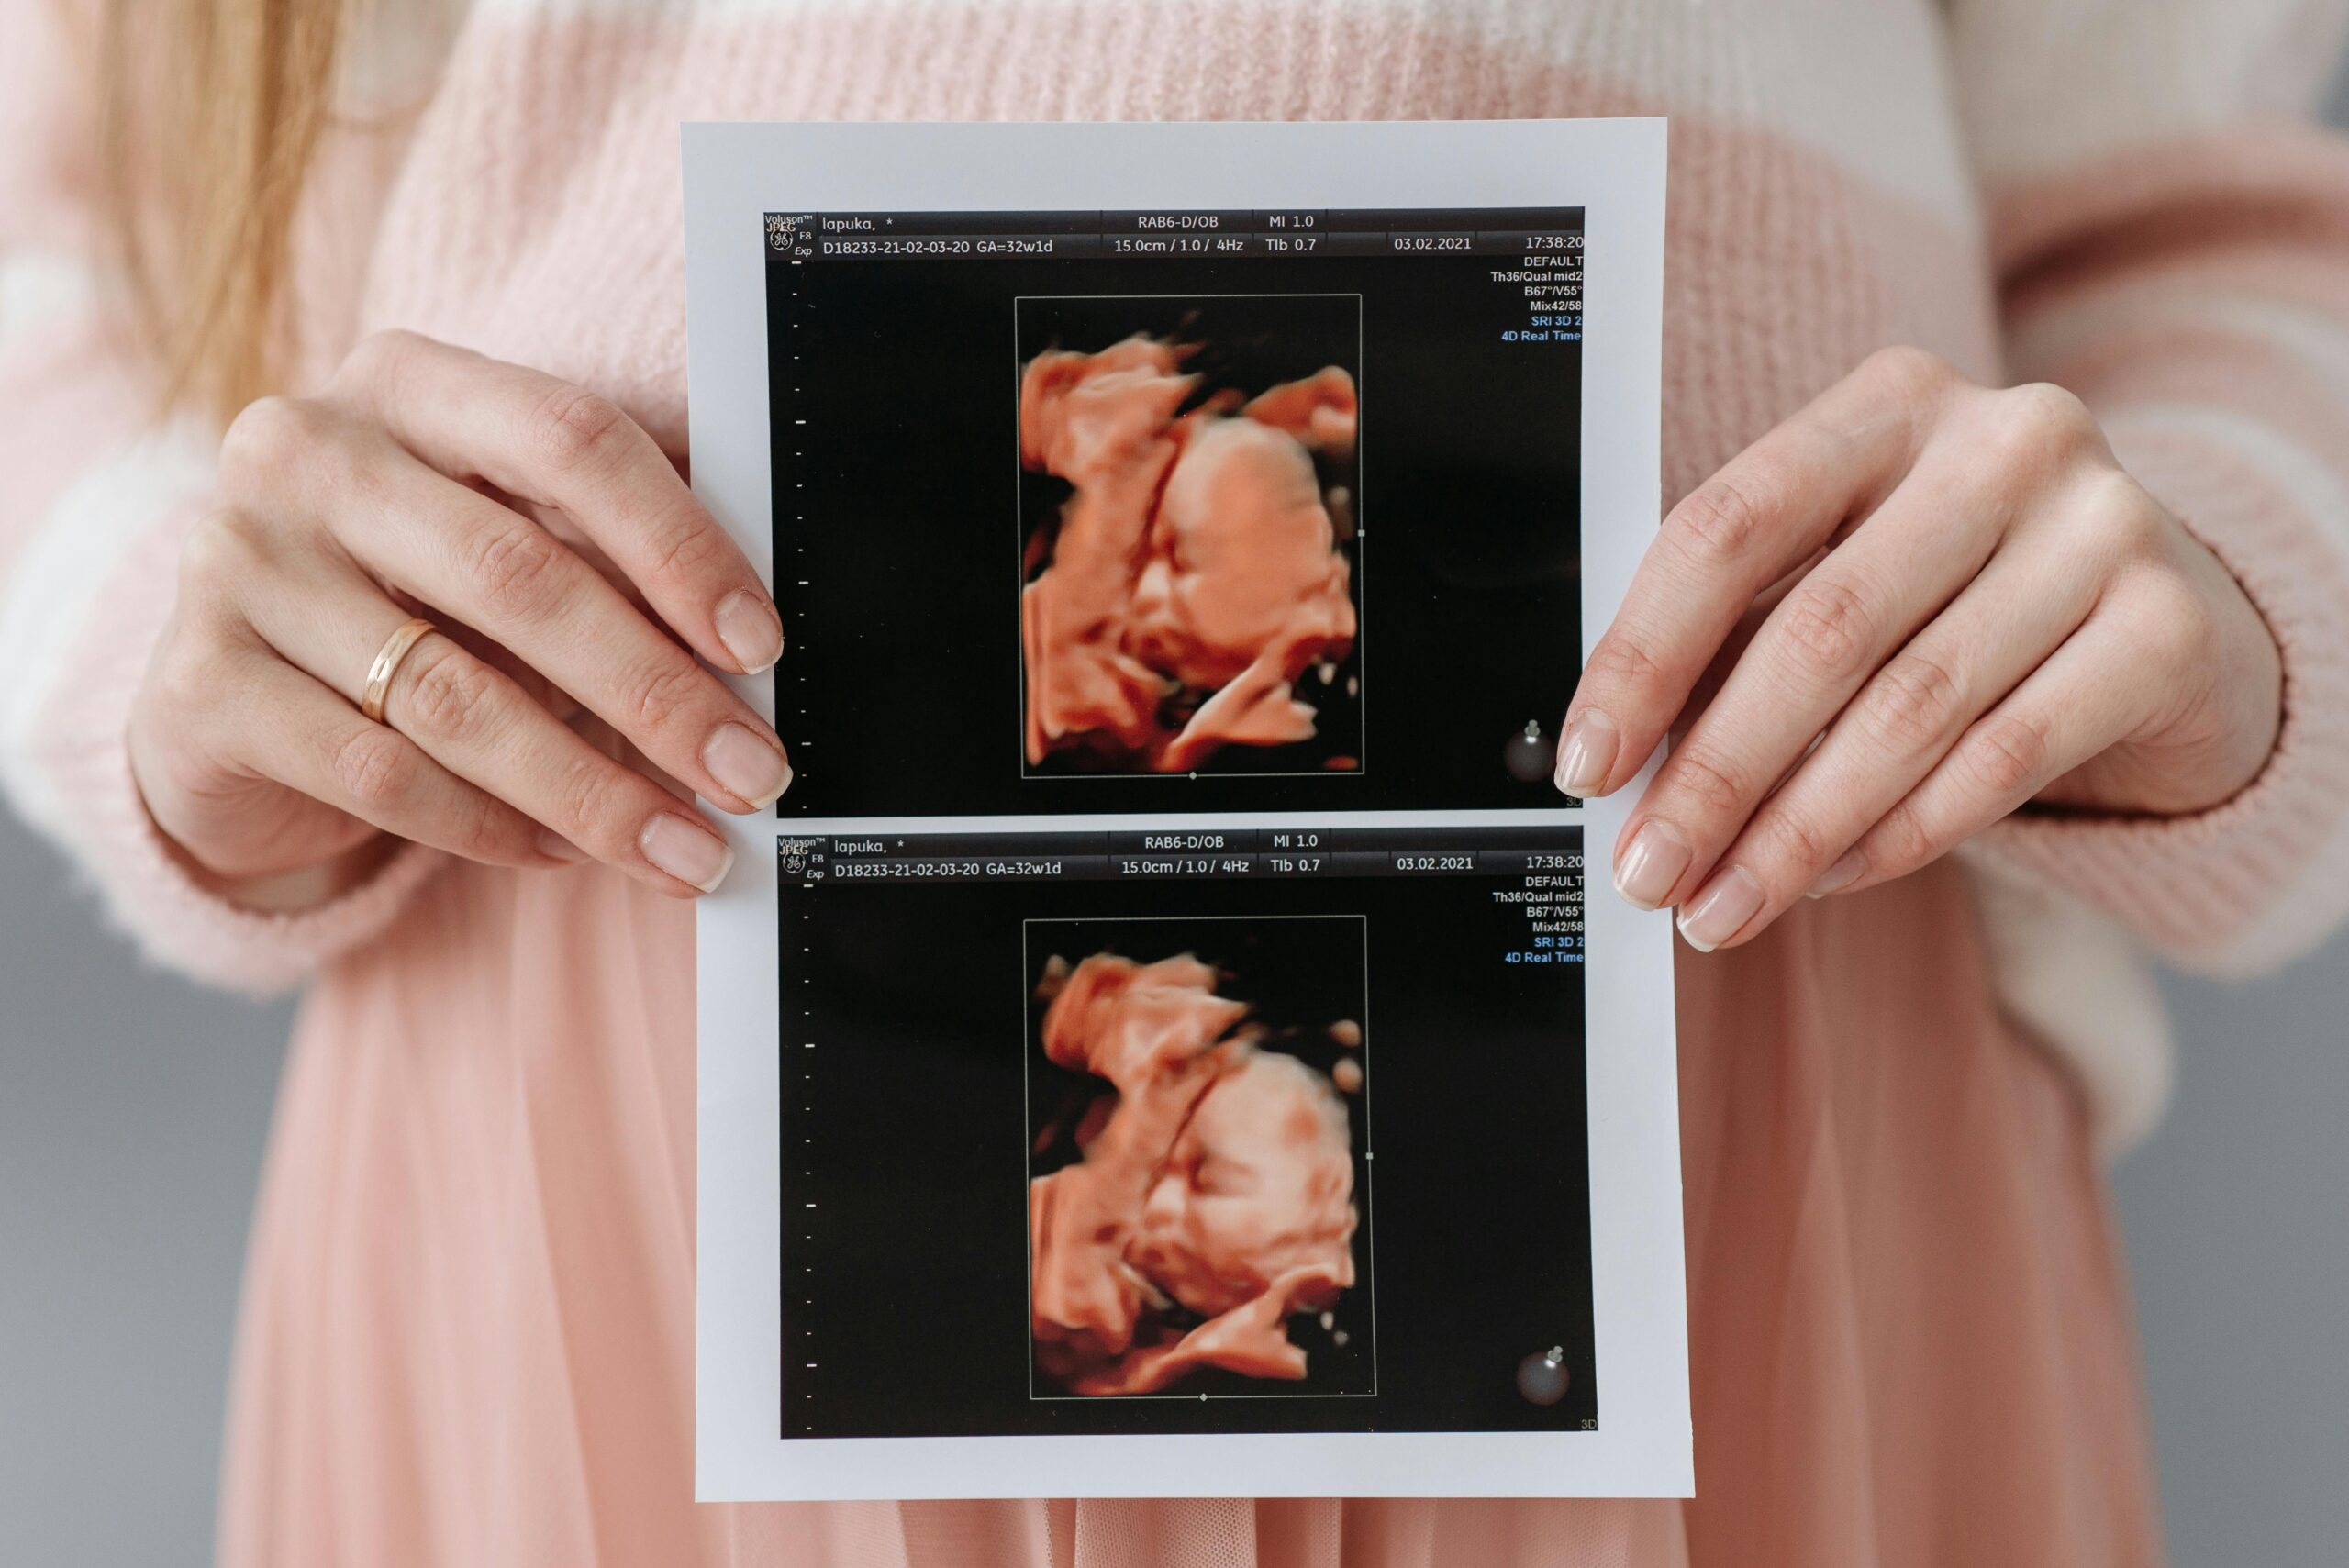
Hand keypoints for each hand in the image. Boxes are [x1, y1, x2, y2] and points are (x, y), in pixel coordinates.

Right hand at [130, 330, 788, 901]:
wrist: (231, 691)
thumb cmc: (408, 603)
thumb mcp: (506, 545)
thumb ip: (608, 561)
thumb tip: (752, 651)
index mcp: (408, 384)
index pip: (570, 439)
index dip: (679, 545)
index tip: (759, 644)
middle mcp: (307, 451)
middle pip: (520, 576)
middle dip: (657, 692)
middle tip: (747, 770)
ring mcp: (239, 563)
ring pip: (453, 695)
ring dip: (592, 787)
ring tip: (685, 843)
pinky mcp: (200, 684)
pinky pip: (380, 773)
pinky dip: (491, 825)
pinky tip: (566, 853)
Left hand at [1554, 347, 2281, 950]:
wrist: (2163, 610)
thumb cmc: (1965, 587)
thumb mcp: (1847, 567)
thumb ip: (1742, 638)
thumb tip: (1621, 763)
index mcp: (1890, 404)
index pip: (1730, 526)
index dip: (1644, 655)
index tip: (1589, 761)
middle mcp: (2002, 443)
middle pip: (1818, 628)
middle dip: (1715, 772)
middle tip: (1650, 866)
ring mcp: (2100, 525)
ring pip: (1909, 708)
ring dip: (1795, 829)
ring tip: (1722, 903)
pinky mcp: (2167, 627)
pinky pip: (2004, 758)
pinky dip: (1900, 834)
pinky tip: (1828, 878)